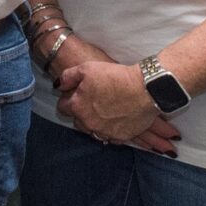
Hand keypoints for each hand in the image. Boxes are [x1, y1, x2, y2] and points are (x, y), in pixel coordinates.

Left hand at [42, 36, 180, 156]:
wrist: (145, 89)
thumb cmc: (115, 77)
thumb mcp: (87, 68)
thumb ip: (68, 77)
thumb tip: (59, 85)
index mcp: (78, 107)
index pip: (63, 108)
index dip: (68, 99)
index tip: (76, 95)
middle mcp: (89, 123)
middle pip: (78, 121)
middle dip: (81, 112)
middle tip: (92, 102)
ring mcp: (105, 132)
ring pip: (93, 130)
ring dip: (95, 122)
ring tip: (104, 111)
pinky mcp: (121, 137)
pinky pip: (110, 136)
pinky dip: (111, 130)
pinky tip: (115, 120)